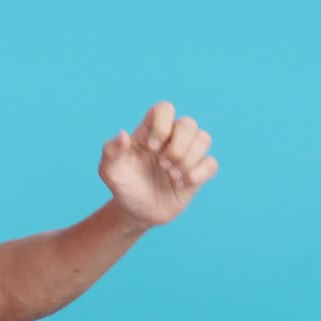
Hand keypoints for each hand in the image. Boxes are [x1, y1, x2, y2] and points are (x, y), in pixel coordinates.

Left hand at [99, 101, 218, 227]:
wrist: (136, 212)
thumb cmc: (123, 186)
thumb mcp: (109, 170)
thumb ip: (111, 151)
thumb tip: (123, 134)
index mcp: (150, 131)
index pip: (164, 109)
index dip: (161, 125)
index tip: (149, 147)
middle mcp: (171, 138)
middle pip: (189, 123)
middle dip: (177, 146)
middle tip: (162, 165)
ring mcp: (186, 154)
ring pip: (204, 138)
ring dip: (188, 159)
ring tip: (172, 175)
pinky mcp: (198, 172)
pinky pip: (211, 163)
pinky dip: (198, 173)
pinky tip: (182, 184)